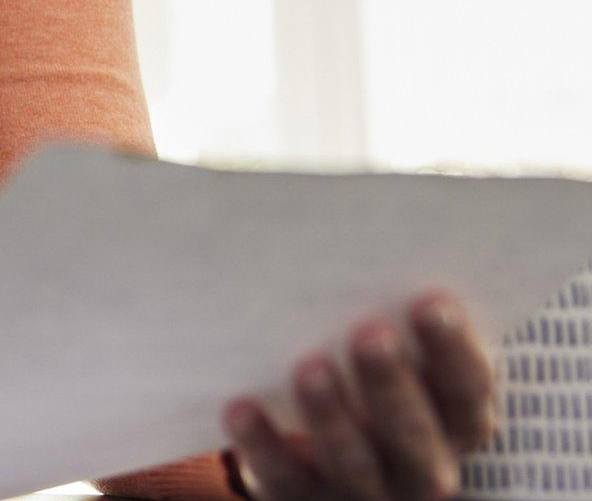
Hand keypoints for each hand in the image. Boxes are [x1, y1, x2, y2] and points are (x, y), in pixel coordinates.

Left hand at [221, 291, 498, 500]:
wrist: (322, 450)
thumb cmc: (368, 377)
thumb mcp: (399, 355)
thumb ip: (391, 315)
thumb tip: (356, 235)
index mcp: (456, 423)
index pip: (470, 393)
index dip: (454, 350)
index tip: (429, 300)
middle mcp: (422, 467)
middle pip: (417, 437)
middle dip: (393, 385)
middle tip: (369, 331)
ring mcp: (365, 492)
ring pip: (354, 464)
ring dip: (333, 416)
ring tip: (309, 367)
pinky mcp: (304, 499)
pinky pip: (282, 477)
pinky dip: (261, 442)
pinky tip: (238, 407)